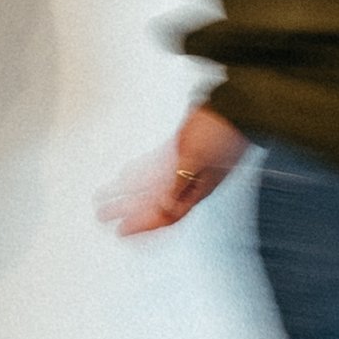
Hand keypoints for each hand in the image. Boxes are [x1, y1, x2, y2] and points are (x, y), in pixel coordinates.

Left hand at [102, 106, 249, 235]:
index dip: (144, 225)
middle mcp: (189, 182)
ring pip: (152, 186)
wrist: (234, 108)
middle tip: (104, 215)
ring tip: (107, 196)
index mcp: (196, 190)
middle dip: (129, 212)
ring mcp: (185, 167)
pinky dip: (140, 174)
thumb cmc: (222, 133)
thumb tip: (165, 206)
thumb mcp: (197, 159)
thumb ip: (180, 182)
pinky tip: (125, 176)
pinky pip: (156, 168)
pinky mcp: (181, 151)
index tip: (122, 230)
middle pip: (154, 203)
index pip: (167, 215)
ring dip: (129, 193)